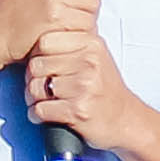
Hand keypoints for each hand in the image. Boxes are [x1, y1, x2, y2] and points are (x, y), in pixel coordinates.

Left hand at [19, 24, 159, 160]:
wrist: (126, 120)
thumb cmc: (105, 89)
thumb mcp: (95, 56)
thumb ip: (71, 44)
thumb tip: (34, 40)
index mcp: (91, 44)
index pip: (45, 41)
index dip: (37, 55)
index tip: (44, 67)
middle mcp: (88, 63)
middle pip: (36, 65)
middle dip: (32, 79)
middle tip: (40, 88)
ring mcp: (84, 87)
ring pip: (36, 88)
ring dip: (32, 99)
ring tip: (42, 101)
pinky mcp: (78, 110)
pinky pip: (40, 110)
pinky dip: (37, 115)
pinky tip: (44, 115)